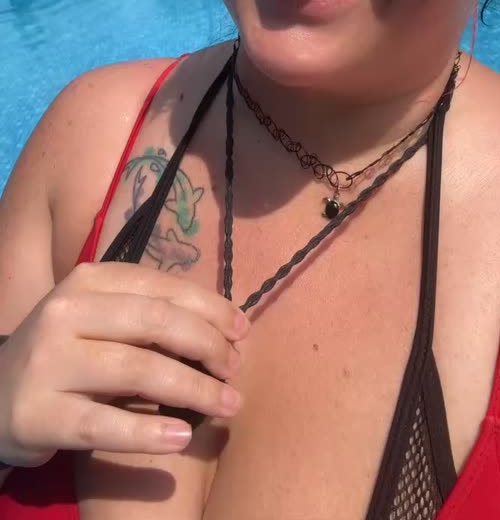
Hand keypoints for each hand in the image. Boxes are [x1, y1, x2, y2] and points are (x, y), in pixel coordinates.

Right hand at [0, 262, 248, 467]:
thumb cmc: (66, 352)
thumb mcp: (100, 318)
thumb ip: (149, 313)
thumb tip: (224, 325)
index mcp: (87, 280)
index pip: (161, 287)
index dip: (209, 308)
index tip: (241, 330)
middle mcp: (65, 313)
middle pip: (155, 323)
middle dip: (206, 344)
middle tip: (235, 369)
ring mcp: (48, 363)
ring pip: (137, 370)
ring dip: (193, 389)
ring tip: (228, 404)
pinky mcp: (39, 414)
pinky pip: (104, 424)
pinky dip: (147, 432)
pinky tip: (180, 437)